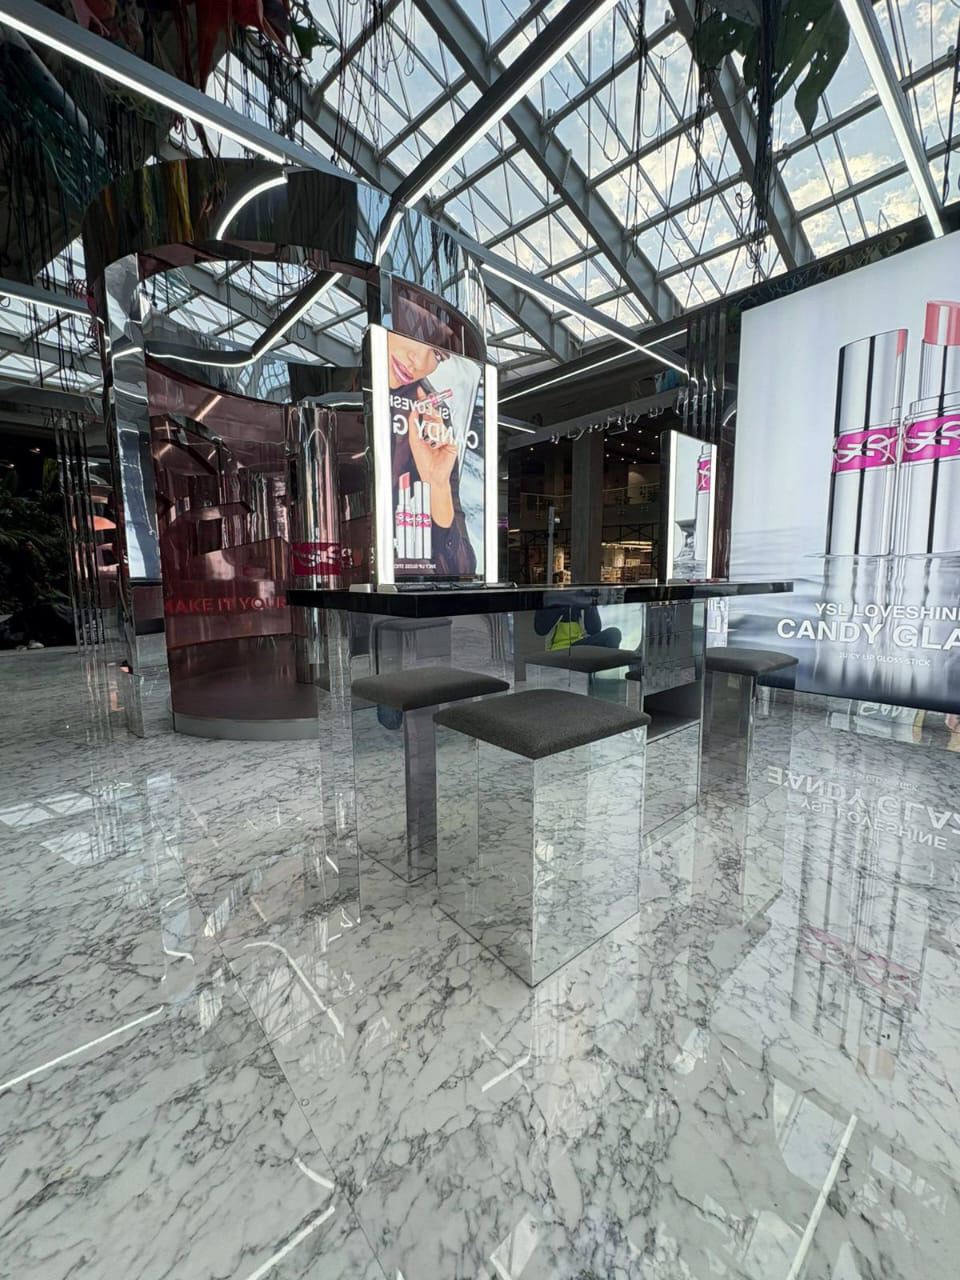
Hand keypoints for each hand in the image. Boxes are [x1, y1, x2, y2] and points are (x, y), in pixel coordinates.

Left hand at [408, 388, 456, 526]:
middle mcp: (437, 432)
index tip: (421, 394)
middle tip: (425, 402)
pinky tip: (437, 444)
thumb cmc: (424, 462)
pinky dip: (439, 438)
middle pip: (434, 415)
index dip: (424, 403)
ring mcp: (445, 436)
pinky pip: (445, 433)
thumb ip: (414, 425)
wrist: (432, 475)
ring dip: (432, 431)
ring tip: (430, 440)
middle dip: (429, 409)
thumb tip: (413, 412)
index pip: (427, 414)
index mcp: (428, 431)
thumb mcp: (414, 441)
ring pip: (439, 424)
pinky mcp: (452, 442)